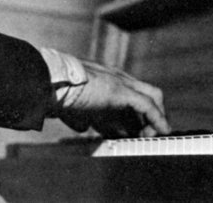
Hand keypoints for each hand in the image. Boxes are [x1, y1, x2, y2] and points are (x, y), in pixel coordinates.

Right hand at [55, 60, 170, 137]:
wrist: (50, 81)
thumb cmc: (55, 92)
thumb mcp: (71, 105)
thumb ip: (78, 114)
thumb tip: (81, 126)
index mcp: (105, 79)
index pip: (129, 94)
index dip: (135, 113)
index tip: (134, 131)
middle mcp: (116, 77)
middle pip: (146, 93)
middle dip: (150, 114)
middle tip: (147, 134)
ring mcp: (120, 81)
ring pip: (152, 96)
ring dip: (156, 118)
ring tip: (153, 136)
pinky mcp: (121, 90)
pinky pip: (148, 105)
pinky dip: (157, 119)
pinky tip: (162, 131)